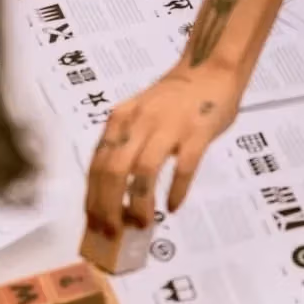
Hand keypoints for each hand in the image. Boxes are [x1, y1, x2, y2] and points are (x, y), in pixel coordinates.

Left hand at [85, 62, 240, 232]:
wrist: (210, 70)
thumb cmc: (177, 99)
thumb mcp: (141, 116)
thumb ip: (128, 145)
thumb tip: (117, 192)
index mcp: (121, 120)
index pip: (97, 164)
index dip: (93, 198)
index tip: (94, 224)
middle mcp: (138, 122)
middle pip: (113, 171)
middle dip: (109, 207)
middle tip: (114, 233)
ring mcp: (168, 127)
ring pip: (143, 172)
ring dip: (139, 204)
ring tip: (142, 224)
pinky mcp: (196, 132)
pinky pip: (182, 167)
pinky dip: (176, 191)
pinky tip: (173, 206)